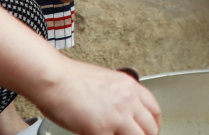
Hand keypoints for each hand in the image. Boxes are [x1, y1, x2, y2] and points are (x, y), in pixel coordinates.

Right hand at [33, 60, 161, 134]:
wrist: (54, 78)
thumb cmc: (71, 79)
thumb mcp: (106, 81)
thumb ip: (119, 96)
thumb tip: (121, 110)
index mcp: (130, 87)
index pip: (154, 110)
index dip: (154, 125)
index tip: (149, 131)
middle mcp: (128, 100)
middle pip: (150, 128)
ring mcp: (116, 116)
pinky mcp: (100, 130)